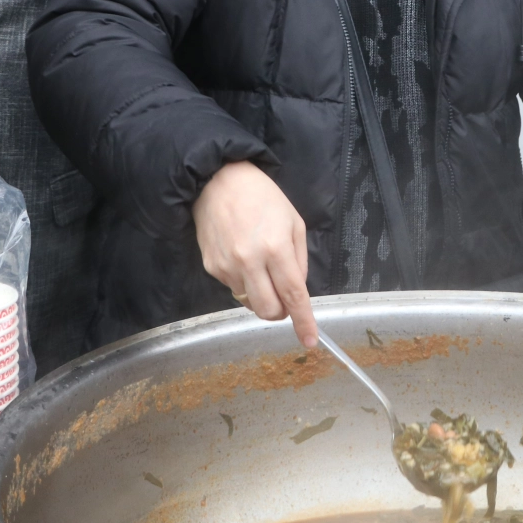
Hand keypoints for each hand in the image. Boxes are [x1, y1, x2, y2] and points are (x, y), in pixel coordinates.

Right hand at [193, 161, 317, 347]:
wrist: (218, 181)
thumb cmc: (263, 197)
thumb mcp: (293, 222)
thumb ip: (299, 259)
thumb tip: (297, 290)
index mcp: (275, 248)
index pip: (293, 295)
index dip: (304, 321)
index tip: (310, 340)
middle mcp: (249, 262)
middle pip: (269, 310)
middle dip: (281, 312)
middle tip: (285, 297)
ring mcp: (227, 267)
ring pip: (250, 304)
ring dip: (262, 297)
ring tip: (261, 268)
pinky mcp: (211, 267)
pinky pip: (233, 290)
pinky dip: (245, 284)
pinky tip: (243, 259)